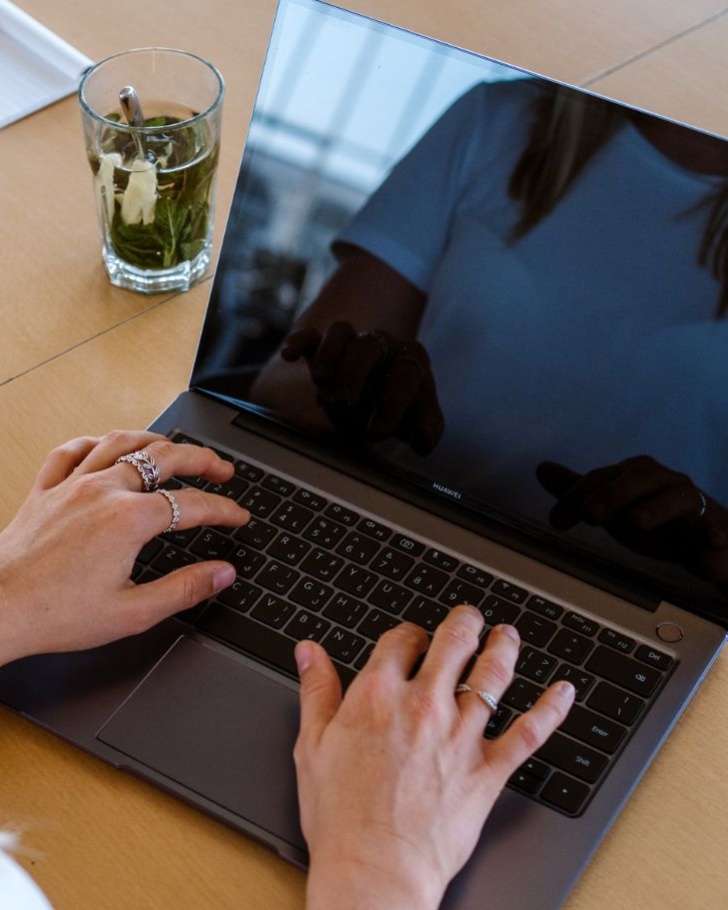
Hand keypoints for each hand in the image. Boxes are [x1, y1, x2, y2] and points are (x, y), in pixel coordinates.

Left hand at [0, 430, 248, 664]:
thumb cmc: (55, 613)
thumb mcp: (133, 612)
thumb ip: (184, 589)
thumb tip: (222, 573)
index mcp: (128, 521)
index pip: (193, 504)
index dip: (224, 509)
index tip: (237, 516)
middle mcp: (103, 491)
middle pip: (164, 457)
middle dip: (202, 459)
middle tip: (222, 468)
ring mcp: (72, 485)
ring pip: (121, 442)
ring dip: (155, 441)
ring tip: (175, 448)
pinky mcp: (45, 490)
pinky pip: (72, 450)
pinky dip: (96, 443)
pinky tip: (108, 447)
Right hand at [281, 321, 443, 454]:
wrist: (379, 404)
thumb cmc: (403, 412)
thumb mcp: (420, 425)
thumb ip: (428, 431)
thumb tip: (425, 439)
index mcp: (411, 360)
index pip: (406, 371)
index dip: (394, 400)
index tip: (380, 429)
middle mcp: (382, 344)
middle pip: (368, 346)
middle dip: (355, 373)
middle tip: (346, 402)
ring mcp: (353, 343)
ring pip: (340, 332)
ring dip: (329, 355)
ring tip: (321, 382)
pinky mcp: (324, 347)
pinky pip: (311, 335)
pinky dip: (299, 341)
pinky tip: (289, 355)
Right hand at [294, 607, 574, 909]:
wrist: (375, 872)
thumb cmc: (341, 818)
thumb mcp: (313, 746)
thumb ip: (316, 690)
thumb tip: (310, 651)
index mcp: (378, 696)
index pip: (401, 639)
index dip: (408, 633)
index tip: (411, 638)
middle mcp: (424, 706)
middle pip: (453, 642)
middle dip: (464, 622)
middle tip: (469, 617)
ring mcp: (460, 736)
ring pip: (493, 675)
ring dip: (504, 647)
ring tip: (507, 634)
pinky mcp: (487, 770)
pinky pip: (529, 733)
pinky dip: (551, 709)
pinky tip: (562, 691)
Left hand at [537, 456, 727, 584]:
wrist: (704, 542)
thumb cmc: (654, 518)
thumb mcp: (612, 505)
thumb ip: (578, 489)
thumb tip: (541, 468)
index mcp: (635, 474)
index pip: (600, 478)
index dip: (575, 497)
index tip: (556, 521)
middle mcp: (663, 481)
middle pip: (638, 479)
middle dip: (612, 495)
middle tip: (591, 516)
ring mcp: (690, 502)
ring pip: (677, 497)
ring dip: (656, 508)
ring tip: (637, 522)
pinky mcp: (713, 527)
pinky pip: (715, 527)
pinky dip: (713, 534)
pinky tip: (711, 542)